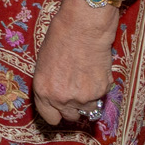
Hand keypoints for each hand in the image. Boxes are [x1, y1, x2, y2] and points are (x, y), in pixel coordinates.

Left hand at [32, 0, 118, 126]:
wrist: (83, 27)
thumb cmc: (60, 38)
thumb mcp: (43, 64)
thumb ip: (49, 86)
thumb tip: (56, 98)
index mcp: (43, 91)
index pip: (50, 118)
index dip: (56, 112)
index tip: (60, 108)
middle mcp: (61, 98)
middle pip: (70, 117)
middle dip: (73, 106)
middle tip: (76, 89)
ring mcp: (82, 97)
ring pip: (88, 109)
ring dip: (88, 98)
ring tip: (86, 76)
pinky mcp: (100, 91)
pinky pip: (101, 96)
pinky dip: (100, 87)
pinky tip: (95, 69)